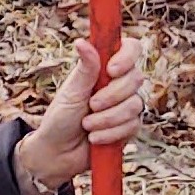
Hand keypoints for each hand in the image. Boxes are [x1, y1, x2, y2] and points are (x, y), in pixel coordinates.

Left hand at [16, 37, 146, 194]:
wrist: (58, 153)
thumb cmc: (60, 119)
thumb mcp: (72, 92)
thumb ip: (85, 68)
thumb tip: (82, 41)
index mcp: (104, 68)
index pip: (131, 48)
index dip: (127, 57)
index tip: (111, 70)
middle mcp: (119, 83)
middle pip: (136, 77)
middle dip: (111, 95)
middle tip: (91, 105)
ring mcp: (127, 104)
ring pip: (134, 104)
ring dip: (107, 118)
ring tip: (87, 125)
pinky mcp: (130, 126)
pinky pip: (132, 125)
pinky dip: (110, 133)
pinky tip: (95, 138)